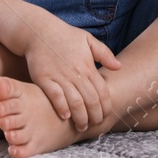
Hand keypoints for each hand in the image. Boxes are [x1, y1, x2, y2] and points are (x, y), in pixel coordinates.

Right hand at [18, 10, 121, 130]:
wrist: (38, 31)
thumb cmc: (64, 36)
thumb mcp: (87, 39)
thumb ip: (104, 53)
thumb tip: (119, 67)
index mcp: (87, 66)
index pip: (102, 92)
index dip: (106, 107)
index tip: (105, 116)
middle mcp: (75, 73)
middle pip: (91, 100)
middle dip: (95, 117)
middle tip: (94, 125)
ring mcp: (59, 76)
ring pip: (75, 102)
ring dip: (80, 117)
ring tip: (81, 126)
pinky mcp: (44, 79)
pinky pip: (55, 96)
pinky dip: (61, 108)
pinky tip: (65, 116)